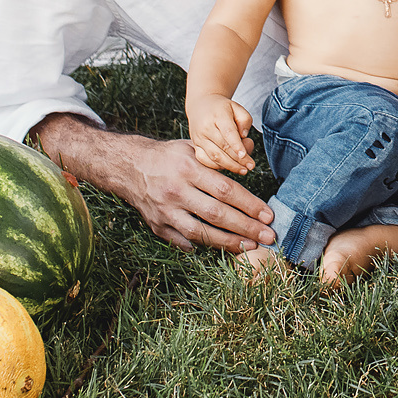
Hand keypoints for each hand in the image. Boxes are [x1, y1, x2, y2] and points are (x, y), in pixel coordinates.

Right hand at [38, 119, 276, 253]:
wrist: (129, 166)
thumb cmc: (168, 157)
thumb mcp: (192, 149)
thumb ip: (217, 161)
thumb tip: (249, 169)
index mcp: (188, 169)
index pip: (225, 190)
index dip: (249, 204)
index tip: (268, 215)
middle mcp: (176, 191)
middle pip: (217, 214)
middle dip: (246, 227)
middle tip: (268, 236)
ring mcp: (165, 211)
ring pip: (201, 233)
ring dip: (229, 242)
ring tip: (251, 247)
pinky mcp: (157, 225)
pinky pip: (183, 241)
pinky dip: (202, 246)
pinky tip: (221, 248)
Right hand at [187, 95, 253, 174]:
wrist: (200, 105)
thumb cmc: (222, 109)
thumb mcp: (237, 107)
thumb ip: (245, 120)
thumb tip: (244, 136)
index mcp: (218, 115)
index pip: (228, 132)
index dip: (236, 145)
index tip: (245, 155)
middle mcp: (206, 127)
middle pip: (222, 147)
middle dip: (238, 160)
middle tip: (251, 166)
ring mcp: (199, 138)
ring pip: (214, 156)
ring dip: (230, 166)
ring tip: (243, 170)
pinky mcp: (195, 146)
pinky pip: (205, 160)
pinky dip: (217, 166)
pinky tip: (229, 167)